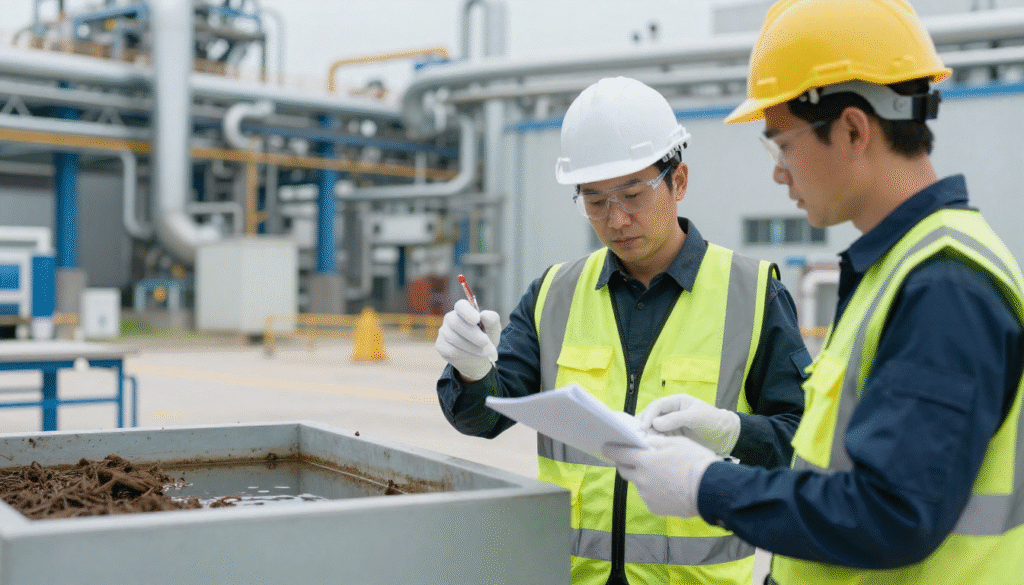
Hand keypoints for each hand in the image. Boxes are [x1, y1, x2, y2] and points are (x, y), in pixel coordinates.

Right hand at [435, 299, 500, 381]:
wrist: (479, 358)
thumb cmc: (486, 338)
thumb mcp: (493, 329)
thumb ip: (492, 320)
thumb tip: (484, 315)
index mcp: (463, 310)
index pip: (460, 306)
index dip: (467, 312)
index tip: (477, 320)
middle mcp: (450, 318)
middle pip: (456, 323)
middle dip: (473, 334)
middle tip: (486, 342)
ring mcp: (443, 332)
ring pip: (453, 338)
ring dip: (472, 347)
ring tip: (485, 352)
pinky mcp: (440, 346)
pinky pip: (451, 350)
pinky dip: (465, 354)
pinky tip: (473, 355)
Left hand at [603, 434, 718, 517]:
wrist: (710, 490)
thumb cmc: (695, 462)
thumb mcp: (676, 442)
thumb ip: (656, 441)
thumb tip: (645, 441)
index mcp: (644, 461)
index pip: (619, 455)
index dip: (611, 450)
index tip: (605, 447)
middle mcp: (641, 480)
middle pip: (624, 471)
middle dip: (625, 464)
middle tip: (634, 459)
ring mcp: (647, 496)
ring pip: (638, 484)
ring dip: (643, 478)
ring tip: (661, 475)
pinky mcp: (655, 508)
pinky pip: (649, 497)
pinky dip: (653, 491)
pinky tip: (667, 488)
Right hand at [637, 394, 740, 455]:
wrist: (726, 437)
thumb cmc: (713, 422)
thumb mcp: (696, 417)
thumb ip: (676, 419)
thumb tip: (655, 423)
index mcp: (676, 402)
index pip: (657, 406)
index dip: (648, 415)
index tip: (644, 427)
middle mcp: (670, 413)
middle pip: (651, 417)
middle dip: (644, 426)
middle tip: (638, 437)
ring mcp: (671, 426)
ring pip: (653, 430)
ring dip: (648, 436)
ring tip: (642, 445)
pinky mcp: (673, 438)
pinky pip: (659, 439)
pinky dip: (654, 443)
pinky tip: (651, 449)